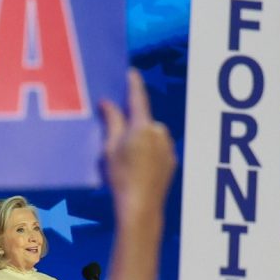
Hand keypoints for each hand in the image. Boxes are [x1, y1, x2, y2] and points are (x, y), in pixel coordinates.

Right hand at [101, 69, 175, 227]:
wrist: (140, 206)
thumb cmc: (120, 176)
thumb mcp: (109, 148)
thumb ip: (112, 122)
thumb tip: (108, 103)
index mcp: (142, 126)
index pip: (137, 98)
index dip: (133, 84)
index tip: (131, 72)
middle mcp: (159, 132)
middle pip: (143, 119)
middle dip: (131, 124)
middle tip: (116, 139)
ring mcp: (168, 146)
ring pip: (151, 134)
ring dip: (141, 138)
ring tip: (126, 159)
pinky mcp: (172, 160)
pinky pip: (158, 148)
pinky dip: (149, 151)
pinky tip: (138, 167)